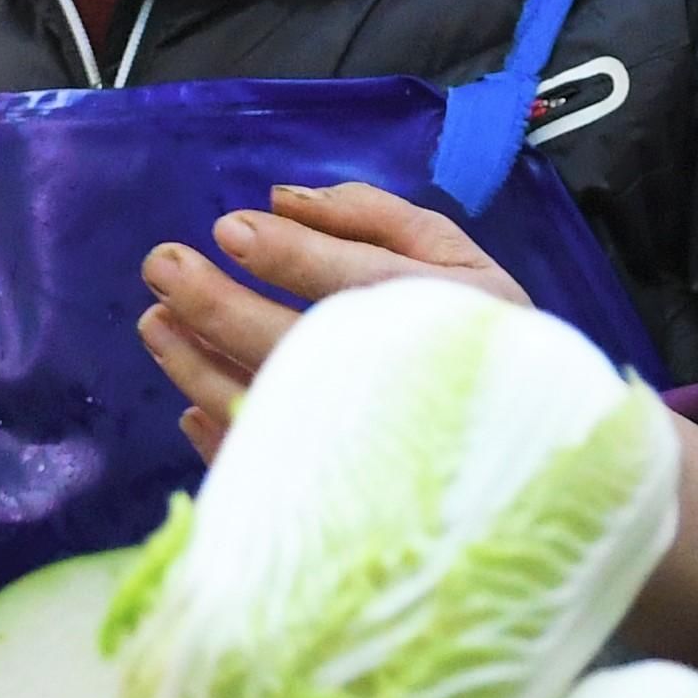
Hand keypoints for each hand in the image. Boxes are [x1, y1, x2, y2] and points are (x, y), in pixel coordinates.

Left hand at [135, 182, 533, 459]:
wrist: (541, 461)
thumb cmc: (490, 341)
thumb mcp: (460, 261)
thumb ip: (373, 219)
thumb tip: (280, 200)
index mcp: (449, 317)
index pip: (355, 283)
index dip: (288, 256)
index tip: (228, 230)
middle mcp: (407, 385)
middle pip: (296, 346)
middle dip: (216, 304)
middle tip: (161, 266)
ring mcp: (369, 447)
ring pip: (265, 407)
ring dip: (197, 365)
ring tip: (156, 323)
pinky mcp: (342, 497)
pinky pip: (268, 469)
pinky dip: (223, 436)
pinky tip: (192, 407)